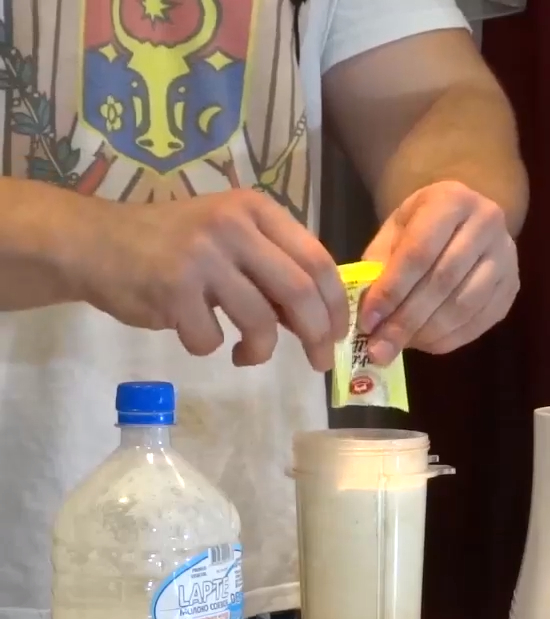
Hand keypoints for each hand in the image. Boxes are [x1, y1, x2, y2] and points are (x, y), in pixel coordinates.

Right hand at [72, 190, 347, 370]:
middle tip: (318, 362)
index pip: (317, 259)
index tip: (339, 333)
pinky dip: (211, 347)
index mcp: (256, 210)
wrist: (94, 243)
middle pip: (299, 292)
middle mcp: (233, 226)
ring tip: (247, 354)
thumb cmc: (172, 246)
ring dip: (260, 350)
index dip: (335, 304)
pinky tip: (197, 334)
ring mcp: (202, 256)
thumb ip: (273, 270)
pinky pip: (211, 338)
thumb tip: (321, 322)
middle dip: (317, 335)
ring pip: (260, 321)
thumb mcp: (230, 240)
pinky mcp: (171, 289)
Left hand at [359, 181, 518, 360]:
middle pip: (443, 281)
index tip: (367, 321)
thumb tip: (369, 316)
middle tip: (379, 348)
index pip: (420, 252)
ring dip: (427, 332)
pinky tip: (424, 343)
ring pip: (464, 306)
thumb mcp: (395, 229)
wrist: (466, 218)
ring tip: (398, 346)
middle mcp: (488, 224)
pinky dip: (448, 338)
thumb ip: (380, 264)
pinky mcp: (512, 287)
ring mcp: (507, 257)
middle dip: (407, 319)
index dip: (392, 290)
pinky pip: (479, 322)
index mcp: (453, 200)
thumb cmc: (423, 224)